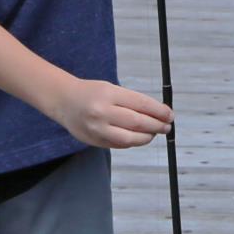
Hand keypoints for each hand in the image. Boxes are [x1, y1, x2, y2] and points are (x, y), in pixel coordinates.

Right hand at [51, 78, 172, 149]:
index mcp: (109, 94)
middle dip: (157, 126)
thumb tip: (159, 114)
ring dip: (146, 137)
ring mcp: (97, 129)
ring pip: (130, 139)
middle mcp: (102, 112)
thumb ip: (132, 102)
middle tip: (166, 126)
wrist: (64, 101)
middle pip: (138, 123)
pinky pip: (119, 145)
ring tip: (154, 133)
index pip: (141, 104)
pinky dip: (132, 142)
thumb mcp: (112, 89)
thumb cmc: (92, 93)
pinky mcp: (94, 141)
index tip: (170, 115)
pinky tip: (138, 137)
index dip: (159, 111)